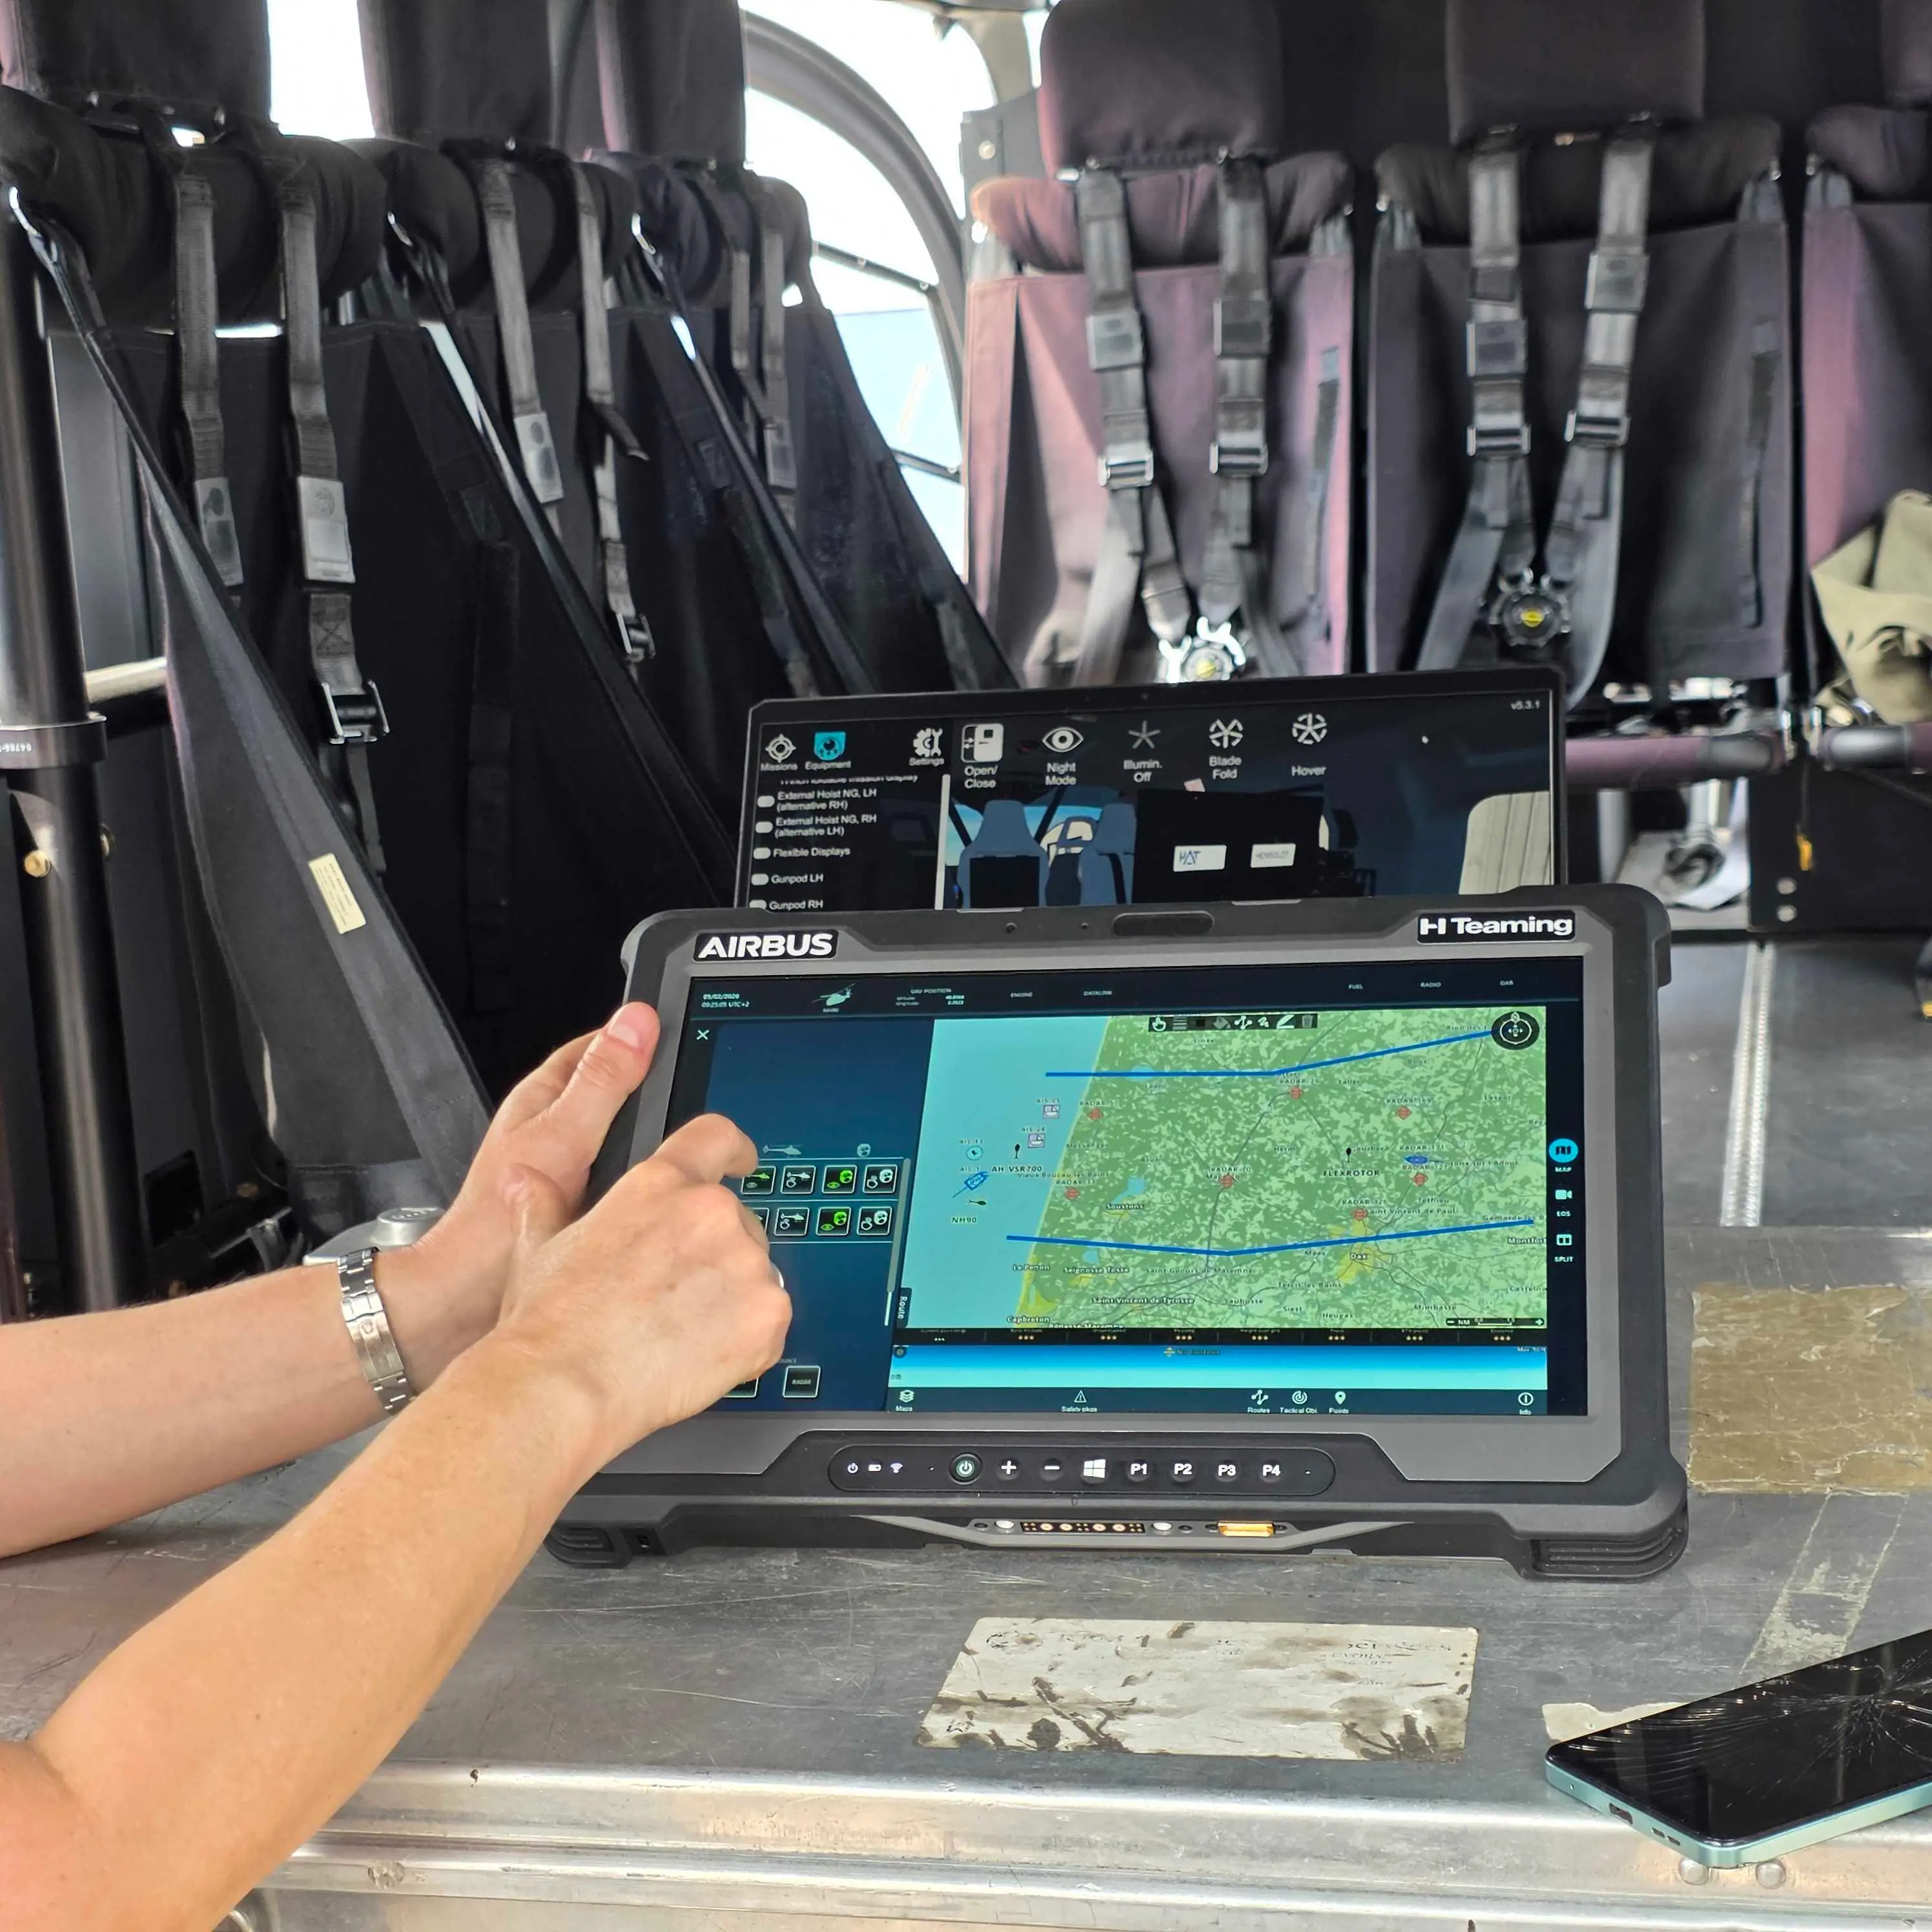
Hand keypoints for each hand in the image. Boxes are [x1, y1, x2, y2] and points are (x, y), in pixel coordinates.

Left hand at [377, 1005, 660, 1383]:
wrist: (461, 1302)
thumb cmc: (491, 1224)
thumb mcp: (561, 1137)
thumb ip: (602, 1082)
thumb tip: (637, 1021)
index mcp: (544, 1100)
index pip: (600, 1046)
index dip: (642, 1038)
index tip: (685, 1038)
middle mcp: (553, 1130)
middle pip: (616, 1094)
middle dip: (657, 1096)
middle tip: (699, 1095)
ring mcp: (565, 1170)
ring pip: (622, 1142)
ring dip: (653, 1147)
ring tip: (691, 1149)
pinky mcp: (575, 1207)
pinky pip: (621, 1184)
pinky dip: (644, 1186)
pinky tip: (665, 1199)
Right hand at [487, 1113, 791, 1463]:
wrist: (565, 1387)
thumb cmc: (549, 1322)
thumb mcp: (537, 1248)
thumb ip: (541, 1204)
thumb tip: (523, 1180)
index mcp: (660, 1185)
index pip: (716, 1138)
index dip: (733, 1150)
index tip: (743, 1162)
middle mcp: (710, 1213)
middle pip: (739, 1221)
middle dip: (718, 1256)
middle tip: (675, 1299)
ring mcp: (746, 1263)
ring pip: (757, 1274)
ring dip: (734, 1300)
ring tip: (678, 1335)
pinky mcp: (768, 1313)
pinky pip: (772, 1322)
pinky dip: (749, 1343)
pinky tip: (700, 1359)